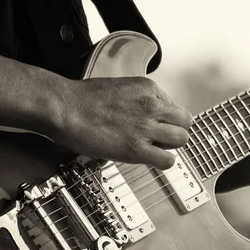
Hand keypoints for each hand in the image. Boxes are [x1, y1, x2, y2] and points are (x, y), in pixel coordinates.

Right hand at [51, 77, 192, 168]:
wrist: (64, 107)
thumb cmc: (82, 98)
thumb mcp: (119, 87)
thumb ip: (138, 98)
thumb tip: (145, 111)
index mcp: (148, 88)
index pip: (174, 106)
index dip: (165, 118)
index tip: (156, 125)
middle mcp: (152, 106)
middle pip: (185, 122)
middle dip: (174, 131)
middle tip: (160, 137)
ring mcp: (146, 127)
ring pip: (182, 139)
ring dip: (170, 146)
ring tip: (154, 148)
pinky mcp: (136, 148)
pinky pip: (168, 160)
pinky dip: (163, 162)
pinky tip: (150, 159)